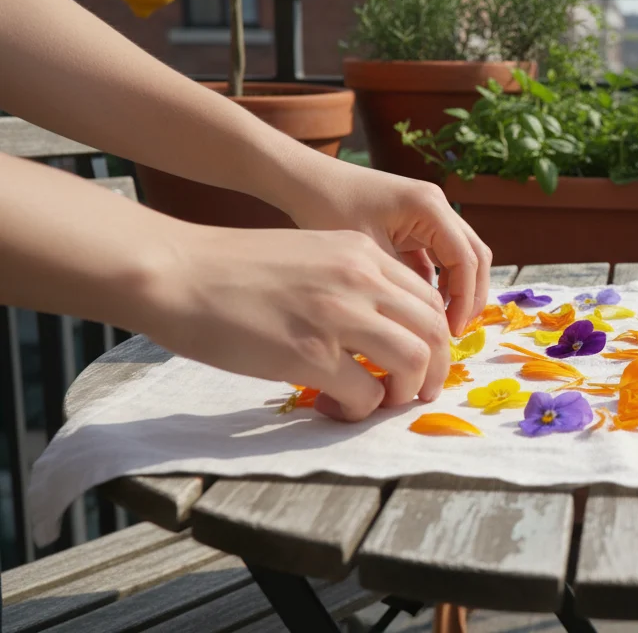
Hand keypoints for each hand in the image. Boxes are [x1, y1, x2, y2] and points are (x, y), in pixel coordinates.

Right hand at [147, 226, 452, 420]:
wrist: (176, 271)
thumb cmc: (233, 270)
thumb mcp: (310, 256)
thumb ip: (350, 282)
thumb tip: (380, 327)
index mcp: (362, 253)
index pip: (428, 299)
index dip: (434, 338)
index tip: (420, 361)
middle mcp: (360, 279)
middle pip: (434, 331)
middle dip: (434, 370)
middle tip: (416, 392)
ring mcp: (338, 316)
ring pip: (413, 361)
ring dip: (405, 392)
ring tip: (380, 402)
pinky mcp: (310, 354)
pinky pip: (366, 394)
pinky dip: (361, 410)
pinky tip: (337, 408)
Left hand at [281, 159, 492, 336]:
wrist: (307, 181)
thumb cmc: (330, 208)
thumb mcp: (367, 251)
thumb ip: (400, 282)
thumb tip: (423, 321)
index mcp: (430, 207)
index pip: (466, 259)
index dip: (465, 298)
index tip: (451, 331)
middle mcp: (437, 207)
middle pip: (475, 256)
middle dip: (470, 295)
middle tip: (456, 331)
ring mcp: (429, 215)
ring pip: (461, 257)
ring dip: (457, 289)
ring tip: (442, 323)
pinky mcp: (416, 225)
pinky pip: (439, 256)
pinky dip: (439, 281)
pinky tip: (423, 307)